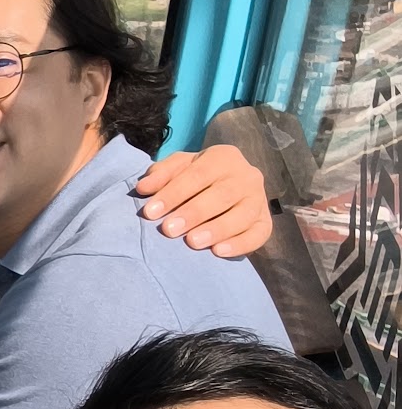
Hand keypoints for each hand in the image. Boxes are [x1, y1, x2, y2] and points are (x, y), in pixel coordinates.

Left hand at [135, 144, 271, 257]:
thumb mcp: (178, 168)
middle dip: (194, 213)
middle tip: (169, 229)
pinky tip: (218, 252)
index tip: (150, 212)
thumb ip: (160, 175)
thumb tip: (143, 188)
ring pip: (242, 215)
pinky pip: (259, 234)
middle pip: (222, 194)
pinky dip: (240, 244)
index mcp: (224, 157)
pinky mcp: (265, 221)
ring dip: (217, 229)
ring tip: (193, 242)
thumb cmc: (195, 178)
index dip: (174, 193)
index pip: (197, 174)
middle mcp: (246, 175)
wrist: (227, 186)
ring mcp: (258, 199)